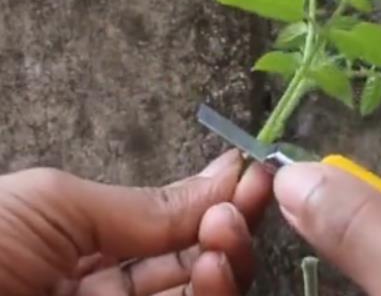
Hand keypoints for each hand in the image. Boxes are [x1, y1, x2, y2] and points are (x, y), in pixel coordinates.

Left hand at [0, 149, 271, 295]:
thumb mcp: (53, 206)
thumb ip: (144, 204)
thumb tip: (222, 174)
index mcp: (85, 254)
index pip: (167, 228)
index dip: (211, 199)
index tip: (250, 173)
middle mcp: (111, 294)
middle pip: (191, 265)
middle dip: (226, 228)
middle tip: (244, 200)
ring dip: (225, 263)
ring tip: (225, 230)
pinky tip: (212, 267)